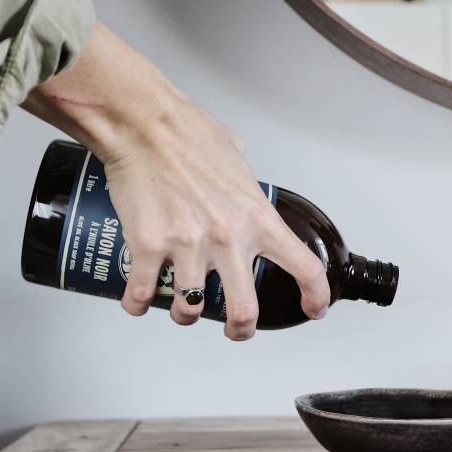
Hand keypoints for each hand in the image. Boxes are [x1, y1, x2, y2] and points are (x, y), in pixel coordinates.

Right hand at [23, 24, 329, 339]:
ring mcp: (188, 247)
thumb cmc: (186, 132)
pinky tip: (137, 301)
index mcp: (257, 217)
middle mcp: (228, 239)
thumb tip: (242, 185)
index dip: (314, 296)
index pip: (304, 266)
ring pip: (190, 310)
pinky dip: (137, 304)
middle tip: (235, 329)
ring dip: (185, 315)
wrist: (143, 123)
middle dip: (240, 329)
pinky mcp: (149, 248)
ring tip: (180, 307)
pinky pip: (143, 294)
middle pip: (244, 311)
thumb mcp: (235, 157)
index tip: (313, 308)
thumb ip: (244, 182)